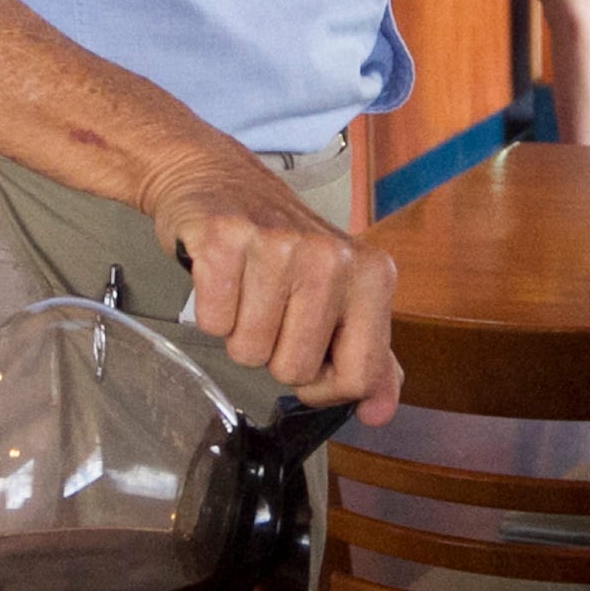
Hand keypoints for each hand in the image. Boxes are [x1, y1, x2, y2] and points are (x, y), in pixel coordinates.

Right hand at [139, 146, 402, 422]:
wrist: (219, 177)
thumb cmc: (281, 244)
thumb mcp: (341, 294)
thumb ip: (368, 357)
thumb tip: (378, 413)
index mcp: (372, 275)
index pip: (357, 376)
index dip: (323, 385)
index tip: (308, 352)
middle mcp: (331, 257)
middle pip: (294, 370)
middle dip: (273, 352)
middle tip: (270, 306)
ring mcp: (277, 245)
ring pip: (249, 352)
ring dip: (239, 331)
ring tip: (245, 288)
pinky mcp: (223, 239)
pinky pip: (213, 323)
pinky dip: (210, 311)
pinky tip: (222, 277)